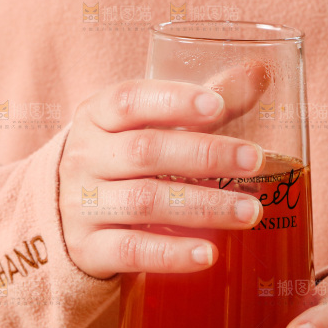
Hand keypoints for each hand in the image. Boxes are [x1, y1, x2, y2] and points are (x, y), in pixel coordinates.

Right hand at [59, 65, 269, 278]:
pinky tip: (209, 254)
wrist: (67, 216)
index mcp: (97, 116)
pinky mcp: (88, 248)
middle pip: (145, 151)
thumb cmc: (123, 159)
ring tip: (250, 212)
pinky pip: (132, 250)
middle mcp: (84, 157)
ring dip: (204, 207)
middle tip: (256, 161)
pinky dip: (172, 253)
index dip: (173, 101)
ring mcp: (81, 205)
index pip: (129, 100)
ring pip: (144, 202)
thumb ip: (202, 103)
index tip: (218, 106)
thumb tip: (260, 72)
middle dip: (206, 155)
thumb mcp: (150, 125)